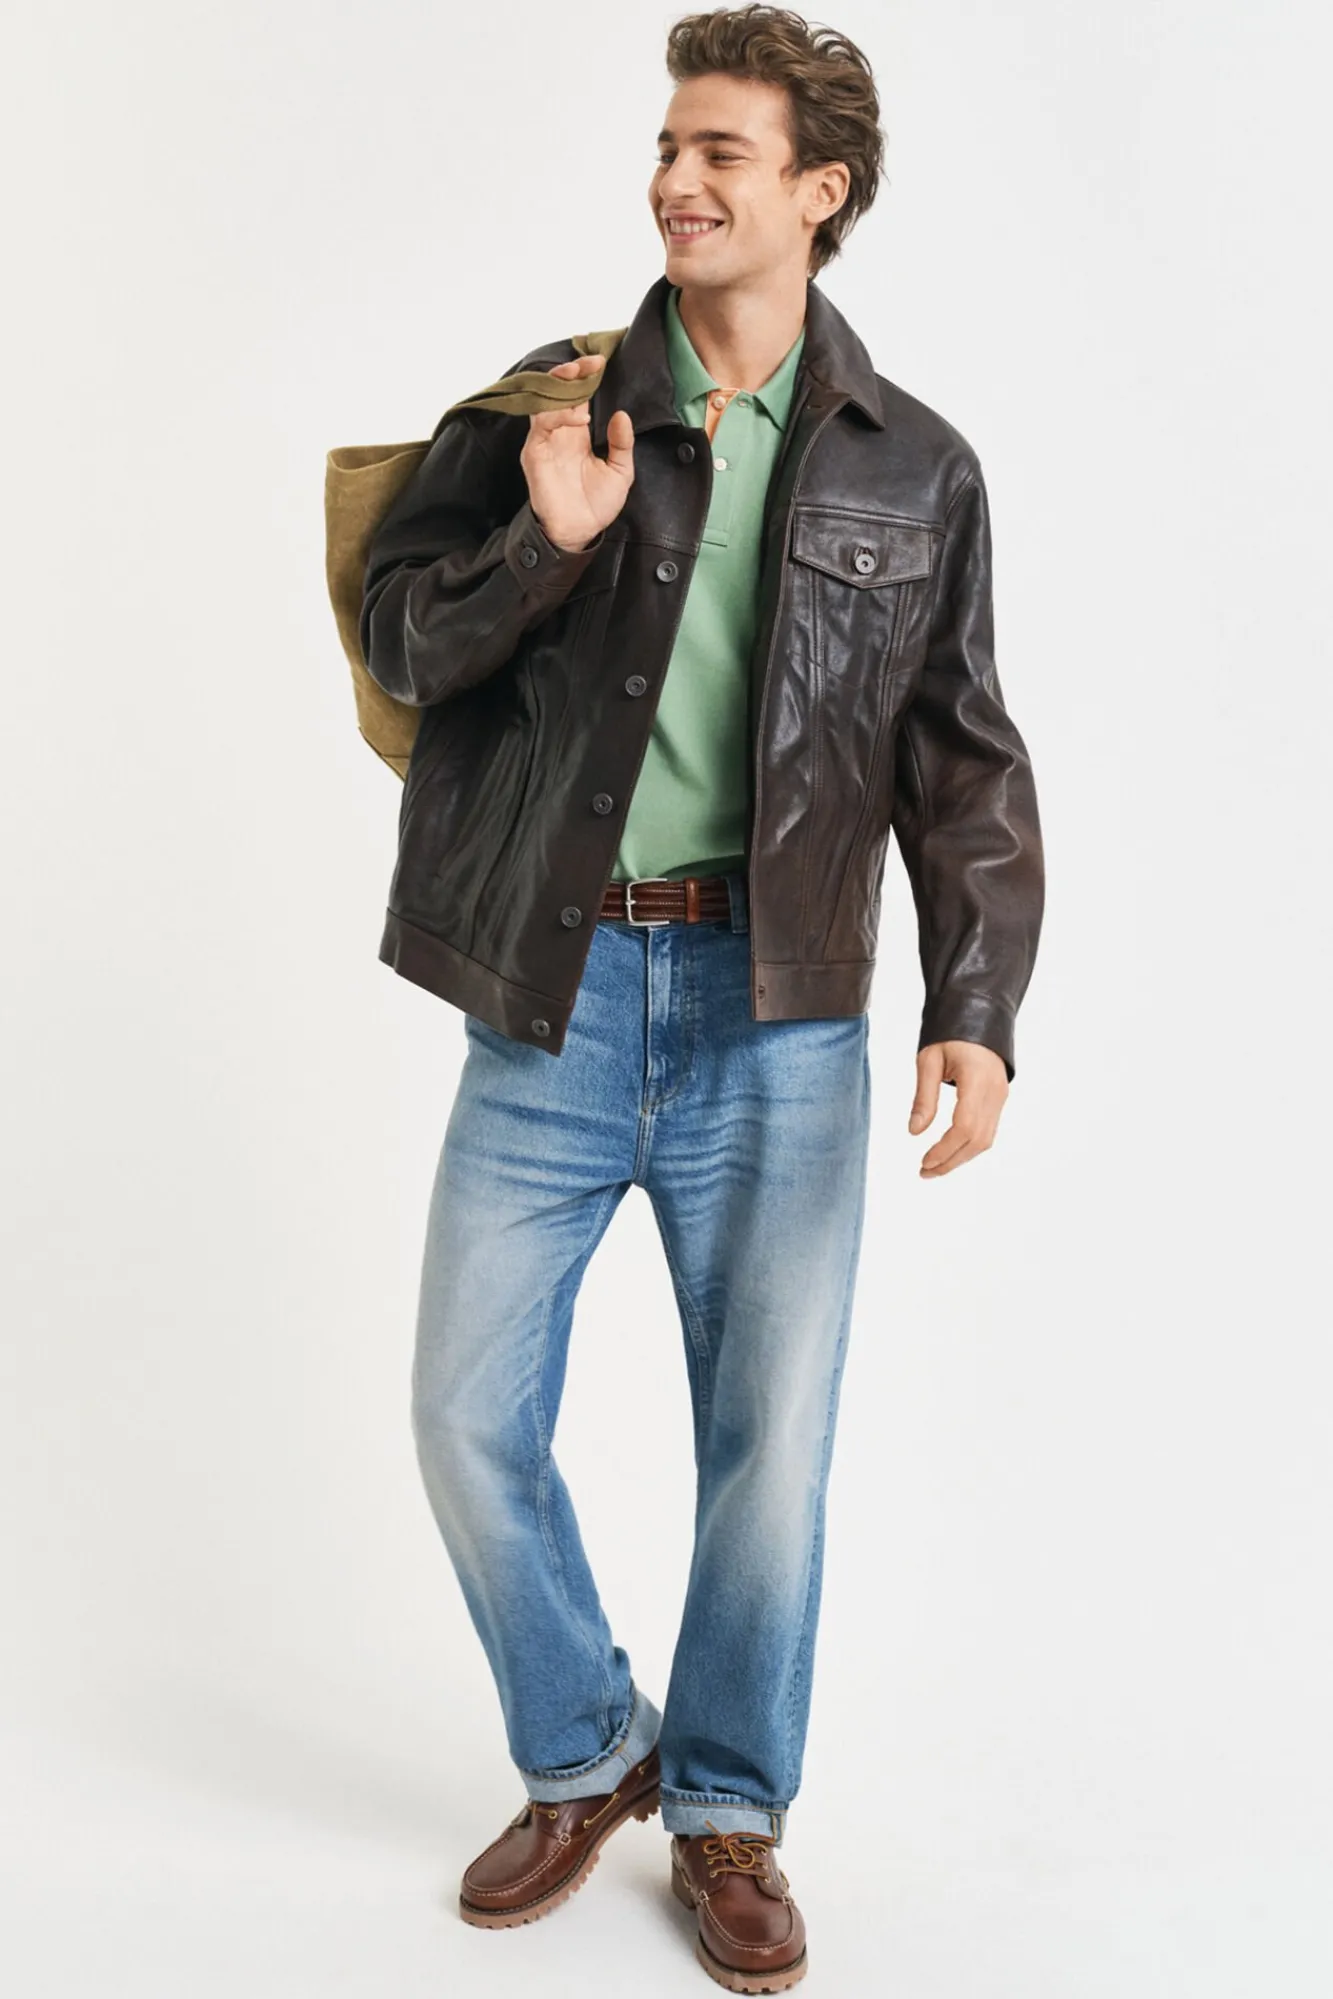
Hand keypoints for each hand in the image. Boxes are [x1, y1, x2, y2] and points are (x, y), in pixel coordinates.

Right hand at [520, 354, 634, 552]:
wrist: (579, 532)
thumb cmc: (597, 505)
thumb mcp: (620, 471)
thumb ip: (622, 444)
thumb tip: (622, 415)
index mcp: (578, 432)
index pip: (578, 394)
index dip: (587, 376)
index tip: (601, 361)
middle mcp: (559, 431)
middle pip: (558, 390)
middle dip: (573, 371)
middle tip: (591, 362)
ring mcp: (545, 440)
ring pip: (545, 400)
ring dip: (563, 386)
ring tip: (583, 378)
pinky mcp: (535, 452)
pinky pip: (541, 424)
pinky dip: (559, 415)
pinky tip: (580, 419)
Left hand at [908, 1040, 1008, 1177]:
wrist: (979, 1013)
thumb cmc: (951, 1034)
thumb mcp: (929, 1060)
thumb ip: (924, 1097)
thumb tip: (914, 1132)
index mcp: (978, 1080)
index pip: (965, 1127)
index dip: (945, 1150)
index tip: (924, 1161)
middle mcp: (995, 1092)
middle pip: (978, 1140)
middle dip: (951, 1160)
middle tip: (925, 1172)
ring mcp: (1000, 1096)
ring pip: (985, 1139)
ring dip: (960, 1157)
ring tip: (934, 1167)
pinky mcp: (999, 1098)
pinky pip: (988, 1130)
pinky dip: (968, 1145)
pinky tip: (950, 1151)